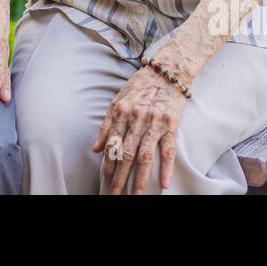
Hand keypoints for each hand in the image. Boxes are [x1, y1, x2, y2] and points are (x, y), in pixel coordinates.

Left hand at [92, 65, 189, 194]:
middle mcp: (136, 118)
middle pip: (125, 154)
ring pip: (144, 156)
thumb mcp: (118, 101)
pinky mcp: (171, 123)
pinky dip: (166, 168)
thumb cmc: (140, 86)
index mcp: (121, 113)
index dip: (108, 166)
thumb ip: (106, 125)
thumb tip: (95, 149)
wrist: (167, 71)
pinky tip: (163, 184)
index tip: (106, 181)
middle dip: (119, 177)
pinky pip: (168, 150)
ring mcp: (154, 121)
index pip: (112, 146)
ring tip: (136, 195)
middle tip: (115, 195)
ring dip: (140, 178)